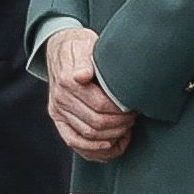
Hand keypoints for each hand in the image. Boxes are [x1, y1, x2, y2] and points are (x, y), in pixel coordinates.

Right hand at [42, 23, 133, 161]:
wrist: (60, 49)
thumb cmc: (80, 46)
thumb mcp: (85, 44)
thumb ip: (85, 60)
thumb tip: (82, 76)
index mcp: (68, 81)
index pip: (100, 105)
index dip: (120, 110)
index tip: (135, 107)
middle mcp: (60, 99)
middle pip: (95, 123)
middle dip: (119, 125)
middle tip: (133, 118)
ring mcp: (58, 111)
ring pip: (87, 136)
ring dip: (111, 138)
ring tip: (126, 131)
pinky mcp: (58, 120)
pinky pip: (74, 142)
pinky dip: (94, 150)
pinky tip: (111, 147)